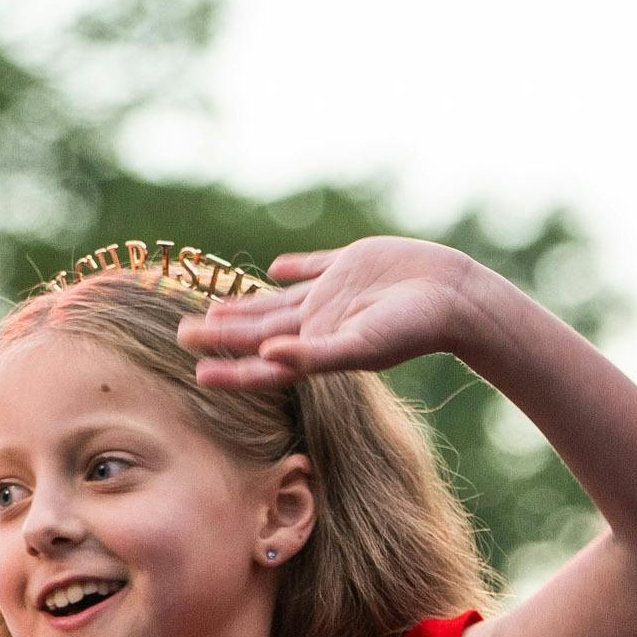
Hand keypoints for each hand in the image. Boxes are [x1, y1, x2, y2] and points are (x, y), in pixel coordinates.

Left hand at [182, 241, 500, 393]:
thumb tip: (268, 355)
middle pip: (260, 330)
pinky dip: (292, 269)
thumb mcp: (361, 345)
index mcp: (318, 346)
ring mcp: (335, 294)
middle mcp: (321, 323)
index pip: (264, 363)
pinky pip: (313, 268)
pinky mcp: (351, 265)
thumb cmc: (411, 328)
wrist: (454, 296)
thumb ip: (316, 354)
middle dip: (223, 334)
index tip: (197, 371)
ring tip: (214, 306)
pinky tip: (275, 269)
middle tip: (182, 333)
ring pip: (278, 301)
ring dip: (246, 305)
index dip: (231, 369)